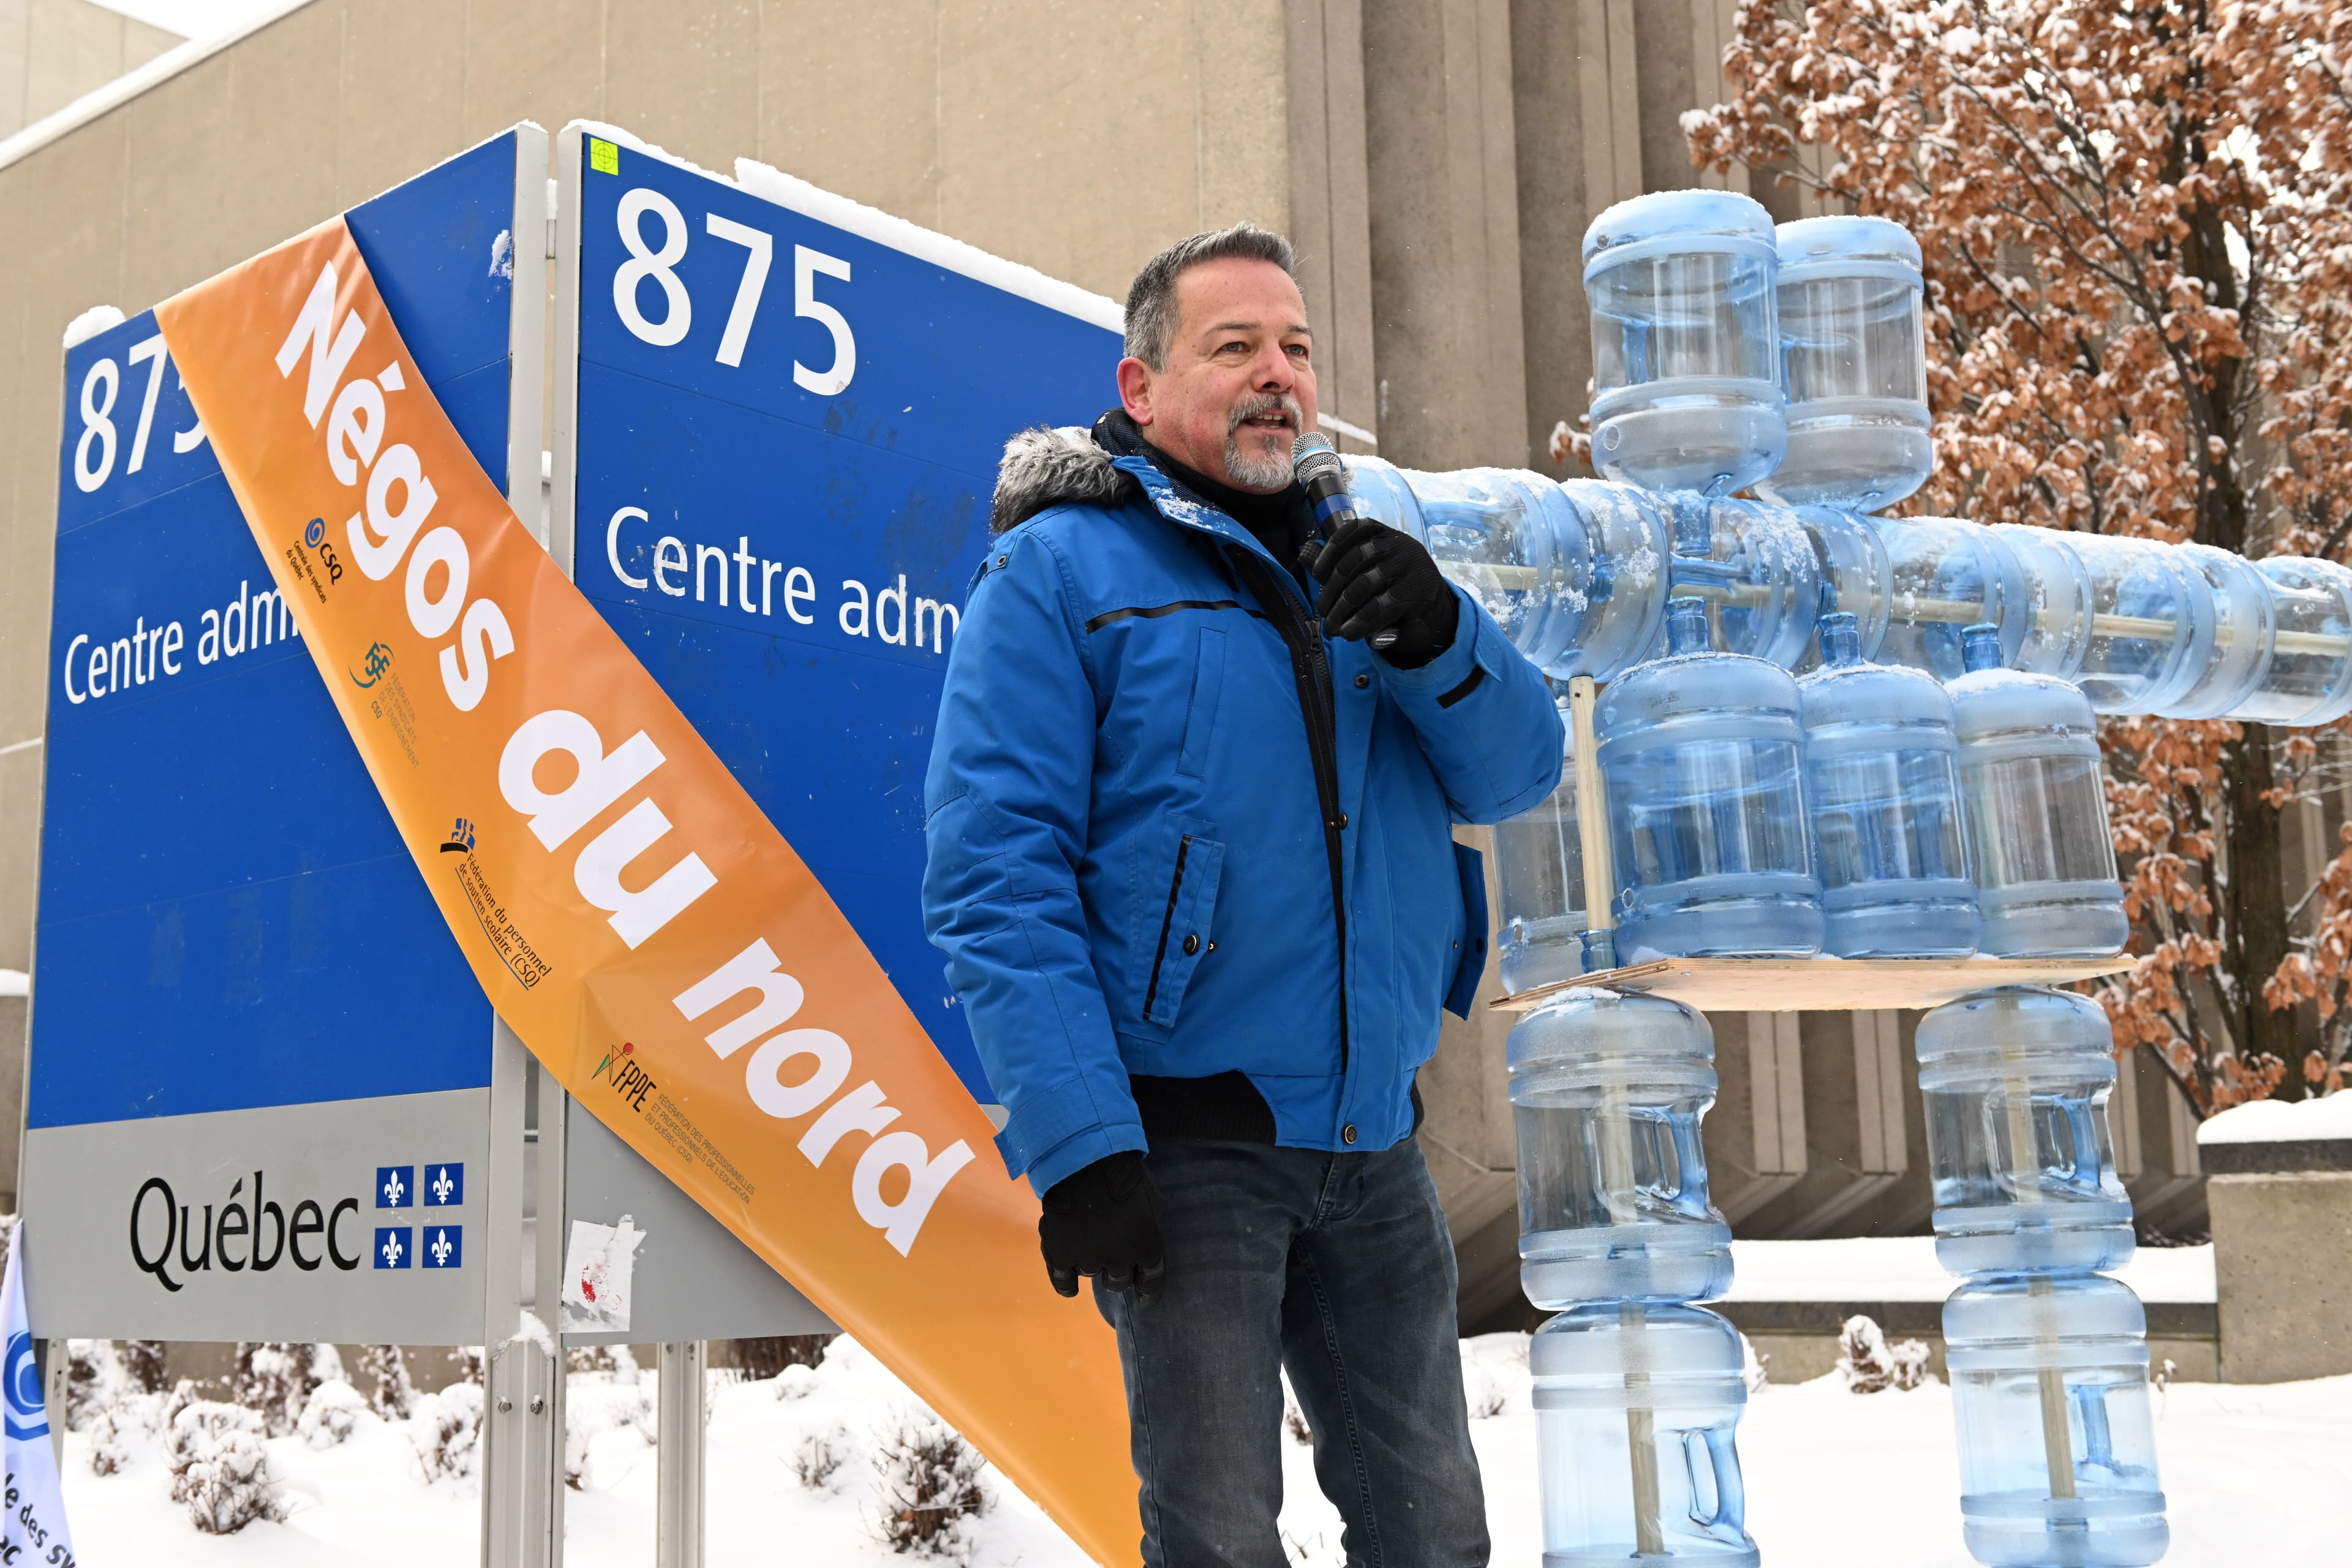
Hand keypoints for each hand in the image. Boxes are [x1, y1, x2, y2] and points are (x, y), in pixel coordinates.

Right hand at [1039, 1151, 1166, 1304]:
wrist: (1085, 1157)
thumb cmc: (1124, 1173)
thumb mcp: (1150, 1200)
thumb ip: (1148, 1229)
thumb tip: (1144, 1250)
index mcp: (1148, 1246)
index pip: (1152, 1282)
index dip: (1149, 1293)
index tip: (1145, 1301)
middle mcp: (1121, 1259)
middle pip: (1119, 1282)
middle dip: (1118, 1272)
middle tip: (1111, 1253)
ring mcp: (1089, 1258)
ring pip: (1092, 1273)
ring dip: (1092, 1261)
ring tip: (1088, 1239)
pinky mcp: (1061, 1254)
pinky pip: (1064, 1281)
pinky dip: (1066, 1286)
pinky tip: (1070, 1287)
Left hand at [1303, 519, 1459, 667]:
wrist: (1429, 607)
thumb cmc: (1390, 585)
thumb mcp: (1366, 568)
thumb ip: (1338, 561)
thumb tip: (1304, 553)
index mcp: (1381, 532)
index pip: (1350, 531)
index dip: (1329, 552)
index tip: (1316, 575)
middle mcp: (1397, 542)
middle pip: (1354, 559)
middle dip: (1332, 588)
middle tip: (1322, 612)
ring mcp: (1410, 565)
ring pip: (1365, 584)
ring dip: (1343, 609)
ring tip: (1333, 627)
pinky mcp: (1417, 591)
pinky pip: (1381, 606)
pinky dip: (1361, 622)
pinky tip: (1349, 634)